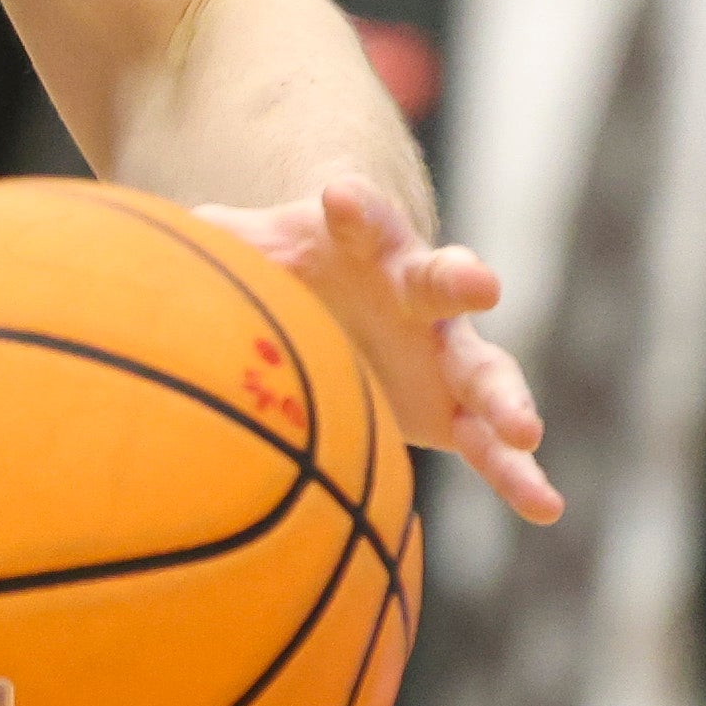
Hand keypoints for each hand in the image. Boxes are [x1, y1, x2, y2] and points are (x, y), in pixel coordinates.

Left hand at [201, 167, 557, 525]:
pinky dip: (516, 476)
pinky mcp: (453, 411)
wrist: (338, 301)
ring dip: (506, 400)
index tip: (339, 198)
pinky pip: (489, 447)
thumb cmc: (287, 268)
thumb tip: (160, 232)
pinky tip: (545, 507)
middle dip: (462, 281)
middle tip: (480, 283)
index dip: (354, 210)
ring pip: (484, 372)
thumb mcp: (248, 249)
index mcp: (365, 245)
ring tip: (525, 431)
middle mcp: (418, 294)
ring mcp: (444, 354)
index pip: (364, 220)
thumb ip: (214, 239)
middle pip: (444, 284)